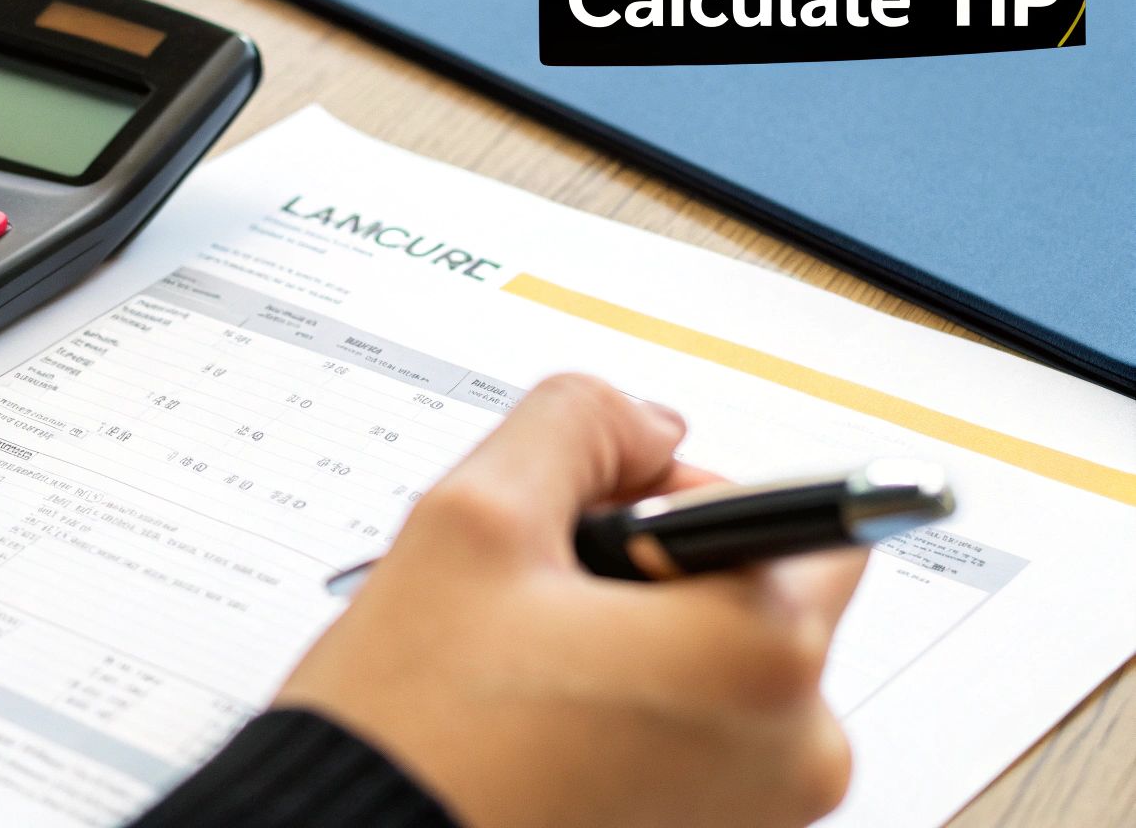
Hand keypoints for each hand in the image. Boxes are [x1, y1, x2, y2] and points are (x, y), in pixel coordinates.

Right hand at [276, 374, 866, 827]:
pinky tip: (539, 731)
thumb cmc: (414, 730)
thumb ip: (575, 425)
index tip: (595, 528)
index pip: (800, 513)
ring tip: (529, 676)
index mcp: (759, 656)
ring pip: (722, 675)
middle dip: (661, 576)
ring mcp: (757, 819)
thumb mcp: (472, 521)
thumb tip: (647, 426)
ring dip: (642, 649)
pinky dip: (633, 720)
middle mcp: (794, 752)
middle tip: (545, 602)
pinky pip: (697, 749)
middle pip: (761, 598)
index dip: (685, 494)